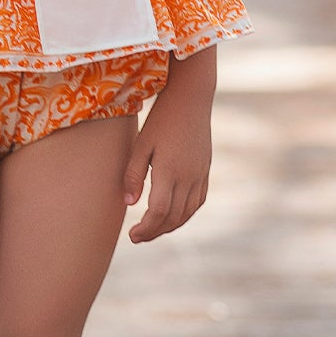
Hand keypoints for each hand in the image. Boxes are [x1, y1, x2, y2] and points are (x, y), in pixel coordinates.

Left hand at [122, 83, 212, 243]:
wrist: (191, 99)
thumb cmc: (161, 119)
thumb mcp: (141, 144)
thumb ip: (134, 175)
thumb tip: (129, 204)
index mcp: (169, 171)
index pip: (158, 212)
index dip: (145, 229)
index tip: (132, 235)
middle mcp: (188, 177)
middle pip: (173, 217)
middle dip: (155, 232)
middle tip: (137, 237)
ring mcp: (200, 175)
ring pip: (187, 212)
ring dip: (169, 226)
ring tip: (152, 230)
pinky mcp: (205, 171)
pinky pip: (198, 201)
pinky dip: (185, 214)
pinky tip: (173, 215)